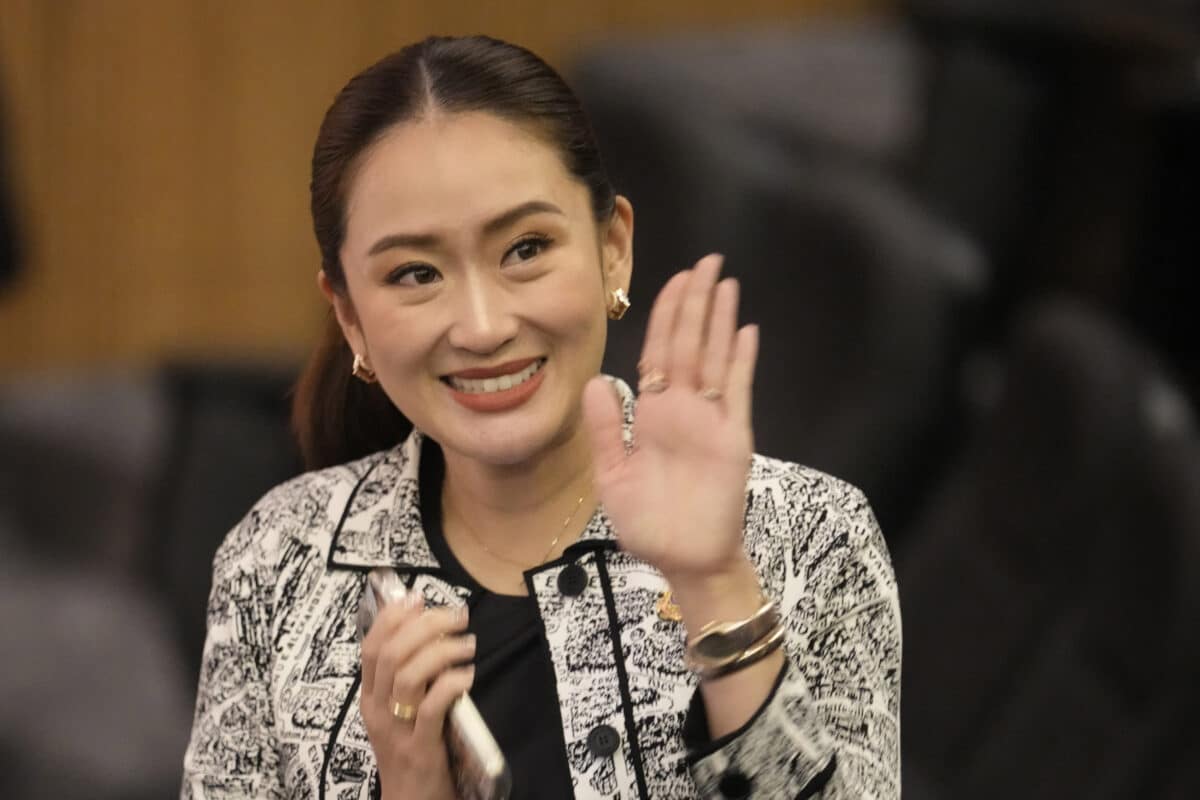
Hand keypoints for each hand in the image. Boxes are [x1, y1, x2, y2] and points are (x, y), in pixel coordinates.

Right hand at [360, 596, 475, 799]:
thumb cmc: (412, 746)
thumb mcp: (402, 707)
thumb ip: (410, 673)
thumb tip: (427, 628)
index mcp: (370, 696)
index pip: (371, 646)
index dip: (394, 617)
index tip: (420, 598)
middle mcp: (377, 709)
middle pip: (392, 653)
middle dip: (426, 626)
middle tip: (457, 617)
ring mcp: (396, 729)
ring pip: (408, 675)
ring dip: (442, 651)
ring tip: (468, 645)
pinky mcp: (419, 747)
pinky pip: (432, 707)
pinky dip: (451, 684)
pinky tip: (468, 676)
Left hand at [583, 253, 757, 584]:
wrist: (684, 561)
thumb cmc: (649, 523)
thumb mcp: (614, 476)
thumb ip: (606, 430)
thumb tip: (597, 380)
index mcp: (653, 414)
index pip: (659, 353)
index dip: (665, 315)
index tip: (674, 280)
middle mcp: (683, 409)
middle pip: (689, 344)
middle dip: (696, 302)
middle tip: (706, 262)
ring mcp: (711, 421)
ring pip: (715, 358)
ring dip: (720, 320)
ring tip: (726, 282)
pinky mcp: (732, 439)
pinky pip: (737, 393)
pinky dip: (740, 362)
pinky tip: (745, 331)